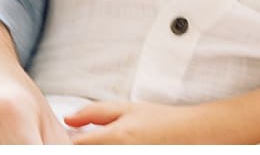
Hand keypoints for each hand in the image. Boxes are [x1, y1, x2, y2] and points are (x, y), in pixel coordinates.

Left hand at [67, 101, 197, 144]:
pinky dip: (110, 153)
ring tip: (111, 142)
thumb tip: (67, 119)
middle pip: (85, 154)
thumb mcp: (127, 109)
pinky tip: (117, 146)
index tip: (69, 139)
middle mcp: (119, 154)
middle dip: (85, 147)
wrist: (192, 136)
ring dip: (97, 150)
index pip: (76, 147)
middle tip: (96, 139)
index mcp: (115, 138)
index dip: (68, 144)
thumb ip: (94, 113)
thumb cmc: (160, 121)